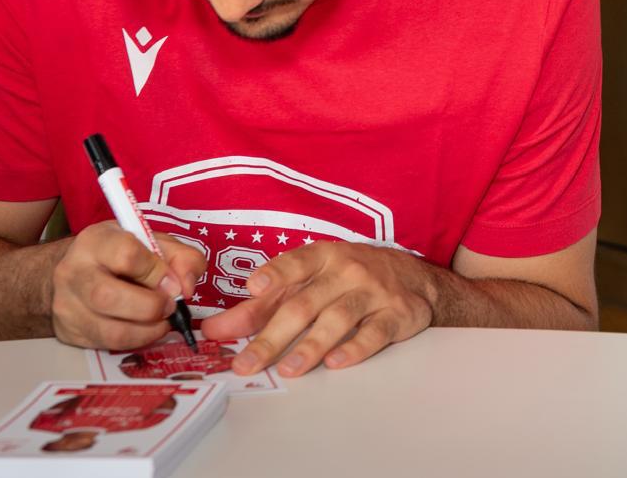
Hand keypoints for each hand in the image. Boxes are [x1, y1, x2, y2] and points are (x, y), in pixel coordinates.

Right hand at [50, 222, 207, 349]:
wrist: (73, 270)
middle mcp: (75, 272)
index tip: (173, 283)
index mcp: (97, 241)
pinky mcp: (70, 331)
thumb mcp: (152, 242)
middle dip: (151, 307)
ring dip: (147, 330)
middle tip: (170, 306)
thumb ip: (181, 257)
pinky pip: (108, 345)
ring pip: (110, 330)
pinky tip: (146, 329)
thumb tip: (187, 286)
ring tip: (162, 321)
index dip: (157, 273)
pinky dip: (136, 341)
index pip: (127, 256)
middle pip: (109, 297)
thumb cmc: (118, 254)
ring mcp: (68, 304)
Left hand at [199, 242, 437, 376]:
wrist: (413, 277)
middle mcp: (347, 270)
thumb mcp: (307, 282)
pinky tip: (336, 363)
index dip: (275, 273)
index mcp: (322, 257)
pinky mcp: (397, 314)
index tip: (253, 287)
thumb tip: (214, 329)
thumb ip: (261, 307)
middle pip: (306, 303)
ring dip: (311, 346)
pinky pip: (375, 332)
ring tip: (289, 369)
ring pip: (338, 318)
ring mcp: (373, 292)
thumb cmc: (348, 279)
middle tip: (248, 362)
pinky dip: (356, 348)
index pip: (296, 263)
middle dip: (274, 336)